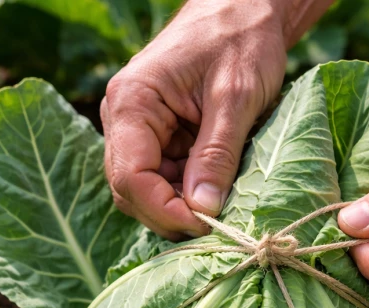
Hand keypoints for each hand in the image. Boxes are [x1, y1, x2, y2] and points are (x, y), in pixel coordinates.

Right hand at [101, 1, 287, 239]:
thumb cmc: (240, 40)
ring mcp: (139, 129)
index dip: (163, 210)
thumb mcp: (236, 97)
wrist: (244, 9)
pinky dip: (188, 192)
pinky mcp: (158, 137)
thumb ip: (217, 154)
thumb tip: (203, 210)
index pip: (130, 176)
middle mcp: (124, 118)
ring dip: (180, 206)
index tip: (206, 224)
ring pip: (146, 189)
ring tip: (221, 206)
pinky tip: (217, 190)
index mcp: (132, 102)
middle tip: (216, 225)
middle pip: (131, 189)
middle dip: (170, 213)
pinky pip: (164, 178)